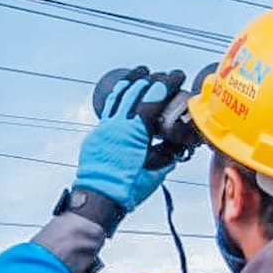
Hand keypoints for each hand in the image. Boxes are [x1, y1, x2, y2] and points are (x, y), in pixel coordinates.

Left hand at [74, 73, 176, 210]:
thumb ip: (166, 156)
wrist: (97, 199)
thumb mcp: (155, 172)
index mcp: (135, 131)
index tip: (176, 76)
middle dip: (150, 79)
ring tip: (140, 73)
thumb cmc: (125, 190)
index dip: (167, 83)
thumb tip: (174, 148)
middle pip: (135, 91)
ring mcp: (104, 128)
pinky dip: (118, 98)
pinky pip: (108, 109)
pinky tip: (122, 95)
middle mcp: (118, 125)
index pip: (153, 97)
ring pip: (118, 96)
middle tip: (162, 74)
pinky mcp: (96, 135)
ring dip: (131, 82)